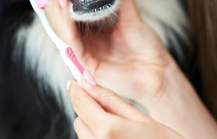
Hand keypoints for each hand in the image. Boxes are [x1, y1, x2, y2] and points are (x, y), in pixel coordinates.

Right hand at [44, 0, 175, 104]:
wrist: (157, 69)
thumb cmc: (145, 45)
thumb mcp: (130, 11)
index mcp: (91, 30)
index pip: (70, 8)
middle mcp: (84, 41)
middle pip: (62, 17)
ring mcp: (84, 52)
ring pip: (64, 28)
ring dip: (58, 8)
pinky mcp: (87, 63)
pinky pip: (73, 42)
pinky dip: (68, 25)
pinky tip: (66, 9)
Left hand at [68, 78, 184, 138]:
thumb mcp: (141, 118)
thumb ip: (111, 100)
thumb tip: (88, 84)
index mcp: (108, 130)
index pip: (81, 104)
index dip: (77, 90)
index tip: (76, 82)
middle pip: (79, 121)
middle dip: (90, 111)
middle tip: (113, 110)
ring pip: (83, 135)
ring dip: (94, 127)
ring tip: (121, 129)